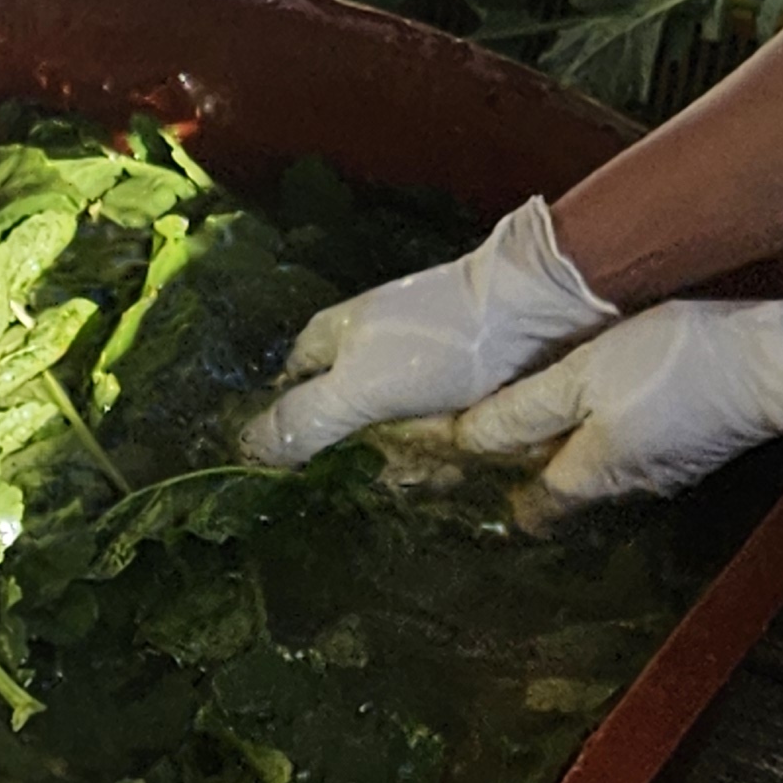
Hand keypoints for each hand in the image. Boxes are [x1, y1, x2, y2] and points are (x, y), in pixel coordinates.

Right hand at [239, 198, 616, 467]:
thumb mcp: (359, 388)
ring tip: (439, 461)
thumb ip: (303, 421)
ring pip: (393, 430)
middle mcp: (370, 347)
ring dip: (413, 455)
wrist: (537, 315)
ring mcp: (417, 364)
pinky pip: (438, 430)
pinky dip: (448, 447)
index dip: (293, 425)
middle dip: (366, 452)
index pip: (291, 385)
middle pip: (345, 418)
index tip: (305, 465)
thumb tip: (245, 451)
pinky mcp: (459, 382)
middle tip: (390, 468)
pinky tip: (463, 459)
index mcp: (333, 336)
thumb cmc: (438, 345)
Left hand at [454, 293, 782, 505]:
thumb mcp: (581, 378)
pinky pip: (635, 448)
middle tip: (492, 439)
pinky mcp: (694, 445)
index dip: (496, 492)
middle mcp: (626, 484)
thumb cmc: (673, 362)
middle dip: (528, 469)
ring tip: (543, 413)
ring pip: (600, 467)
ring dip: (569, 449)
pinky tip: (608, 403)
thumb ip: (522, 413)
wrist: (775, 361)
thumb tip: (462, 442)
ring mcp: (666, 468)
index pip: (532, 509)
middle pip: (564, 488)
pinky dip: (609, 433)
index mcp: (589, 472)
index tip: (464, 476)